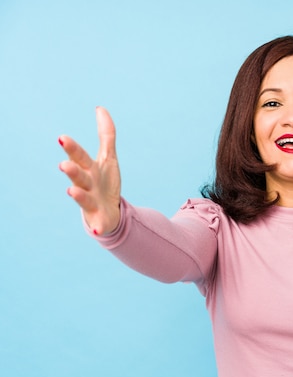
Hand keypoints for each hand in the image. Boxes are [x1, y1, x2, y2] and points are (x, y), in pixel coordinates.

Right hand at [59, 107, 120, 234]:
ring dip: (77, 195)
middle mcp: (86, 185)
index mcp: (88, 169)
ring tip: (71, 191)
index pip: (79, 156)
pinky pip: (99, 223)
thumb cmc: (104, 182)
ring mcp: (91, 202)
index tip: (62, 138)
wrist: (110, 211)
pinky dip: (98, 227)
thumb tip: (100, 109)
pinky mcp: (99, 218)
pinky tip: (98, 231)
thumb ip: (106, 135)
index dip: (71, 148)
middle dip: (71, 170)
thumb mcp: (108, 158)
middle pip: (78, 176)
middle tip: (64, 164)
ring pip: (83, 198)